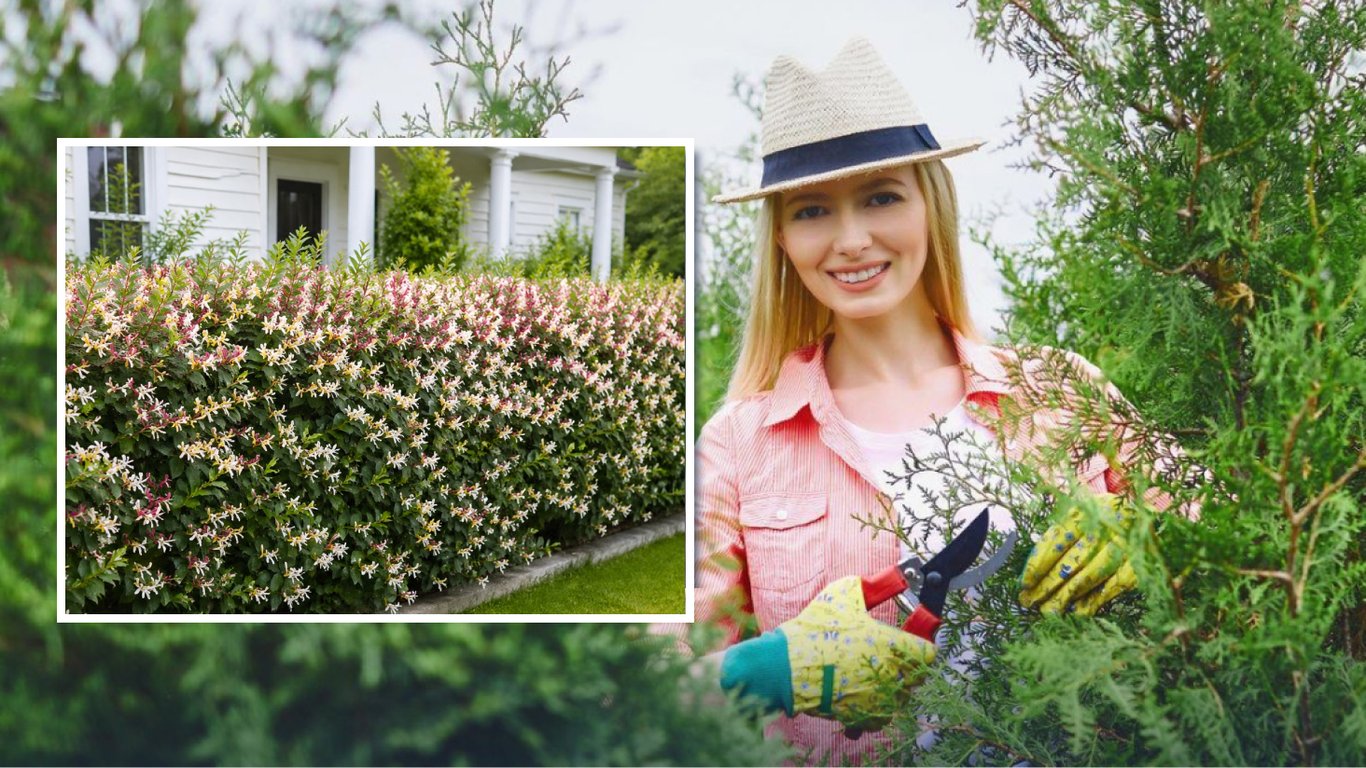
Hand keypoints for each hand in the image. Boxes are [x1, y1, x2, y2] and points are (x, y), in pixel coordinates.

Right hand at [719, 575, 934, 728]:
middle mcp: (890, 676)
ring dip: (892, 684)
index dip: (922, 642)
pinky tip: (860, 690)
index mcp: (890, 646)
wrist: (786, 667)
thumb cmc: (815, 630)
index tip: (913, 637)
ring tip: (872, 670)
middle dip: (907, 662)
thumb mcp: (844, 594)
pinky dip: (875, 705)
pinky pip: (881, 715)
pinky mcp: (863, 717)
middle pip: (916, 675)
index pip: (928, 652)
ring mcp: (877, 700)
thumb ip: (875, 585)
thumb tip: (896, 578)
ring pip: (900, 696)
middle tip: (889, 651)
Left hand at [1019, 493, 1136, 615]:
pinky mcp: (1139, 566)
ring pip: (1089, 576)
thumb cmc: (1104, 518)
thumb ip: (1062, 533)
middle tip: (1029, 601)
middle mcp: (1106, 527)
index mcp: (1087, 511)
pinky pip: (1112, 587)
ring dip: (1066, 596)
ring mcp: (1125, 547)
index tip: (1024, 582)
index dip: (1038, 563)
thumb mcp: (1083, 514)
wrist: (1146, 517)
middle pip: (1071, 561)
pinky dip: (1093, 600)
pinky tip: (1075, 612)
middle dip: (1047, 584)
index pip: (1057, 540)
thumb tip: (1035, 566)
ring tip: (1047, 611)